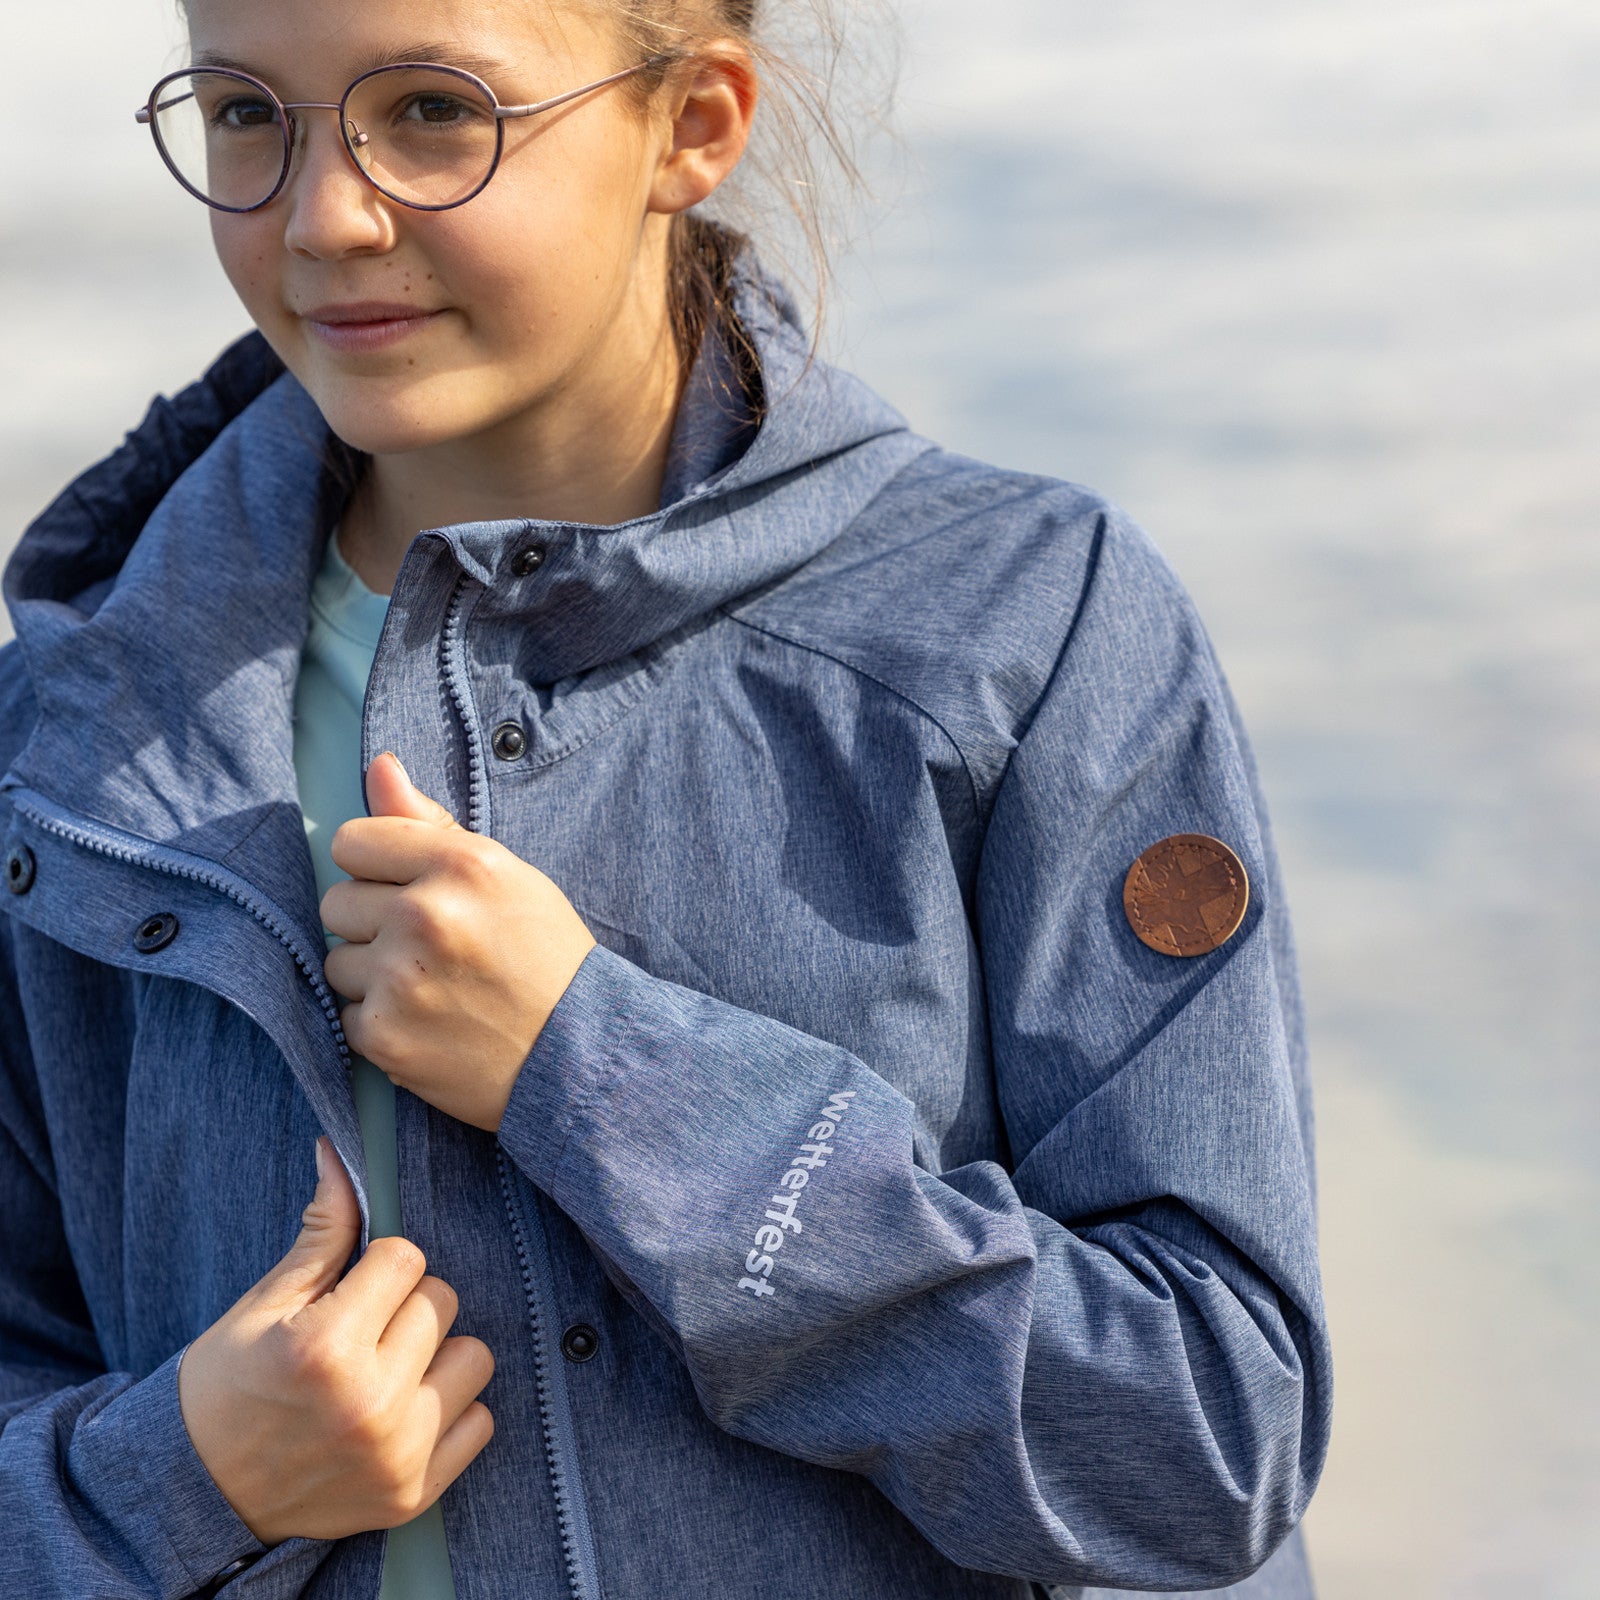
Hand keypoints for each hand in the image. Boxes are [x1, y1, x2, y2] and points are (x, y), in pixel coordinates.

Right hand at [177, 1138, 494, 1545]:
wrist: (196, 1494)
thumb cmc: (228, 1386)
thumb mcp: (263, 1304)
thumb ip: (322, 1230)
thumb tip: (340, 1151)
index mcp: (325, 1347)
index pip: (407, 1257)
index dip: (380, 1265)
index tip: (351, 1290)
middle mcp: (369, 1403)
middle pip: (442, 1302)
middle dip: (405, 1306)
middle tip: (362, 1333)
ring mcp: (396, 1453)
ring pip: (474, 1356)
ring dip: (439, 1355)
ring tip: (388, 1370)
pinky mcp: (413, 1494)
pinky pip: (482, 1420)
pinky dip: (452, 1411)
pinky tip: (405, 1410)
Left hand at [321, 751, 596, 1132]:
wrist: (579, 1055)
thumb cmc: (545, 958)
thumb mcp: (505, 876)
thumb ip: (431, 823)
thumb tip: (379, 764)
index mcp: (461, 864)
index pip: (353, 840)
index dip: (378, 867)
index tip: (409, 891)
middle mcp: (425, 914)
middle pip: (336, 901)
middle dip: (373, 923)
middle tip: (430, 948)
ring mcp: (401, 977)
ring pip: (337, 961)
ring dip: (374, 976)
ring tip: (432, 988)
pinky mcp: (384, 1035)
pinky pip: (346, 1015)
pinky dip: (381, 1023)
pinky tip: (429, 1024)